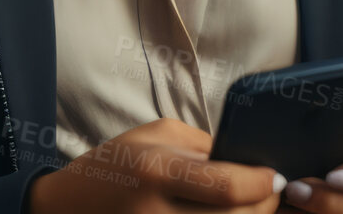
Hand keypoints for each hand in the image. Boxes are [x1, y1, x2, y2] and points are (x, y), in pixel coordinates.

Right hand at [27, 117, 283, 212]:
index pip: (227, 186)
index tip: (275, 175)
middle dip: (264, 207)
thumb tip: (250, 162)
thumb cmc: (116, 164)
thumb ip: (205, 147)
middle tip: (270, 193)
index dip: (262, 184)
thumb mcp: (157, 135)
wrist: (66, 208)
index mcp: (158, 171)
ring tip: (251, 205)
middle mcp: (158, 213)